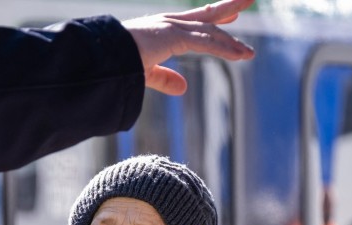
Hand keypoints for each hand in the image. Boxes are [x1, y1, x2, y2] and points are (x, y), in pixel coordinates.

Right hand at [123, 0, 255, 95]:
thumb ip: (164, 78)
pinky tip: (241, 56)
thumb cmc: (115, 64)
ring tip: (250, 53)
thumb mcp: (145, 73)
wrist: (101, 59)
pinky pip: (205, 43)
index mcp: (160, 29)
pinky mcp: (173, 37)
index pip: (193, 22)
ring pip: (209, 31)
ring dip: (232, 42)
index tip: (230, 18)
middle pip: (206, 15)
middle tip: (249, 0)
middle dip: (228, 8)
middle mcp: (168, 23)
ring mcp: (171, 28)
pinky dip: (224, 50)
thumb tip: (183, 88)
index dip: (213, 19)